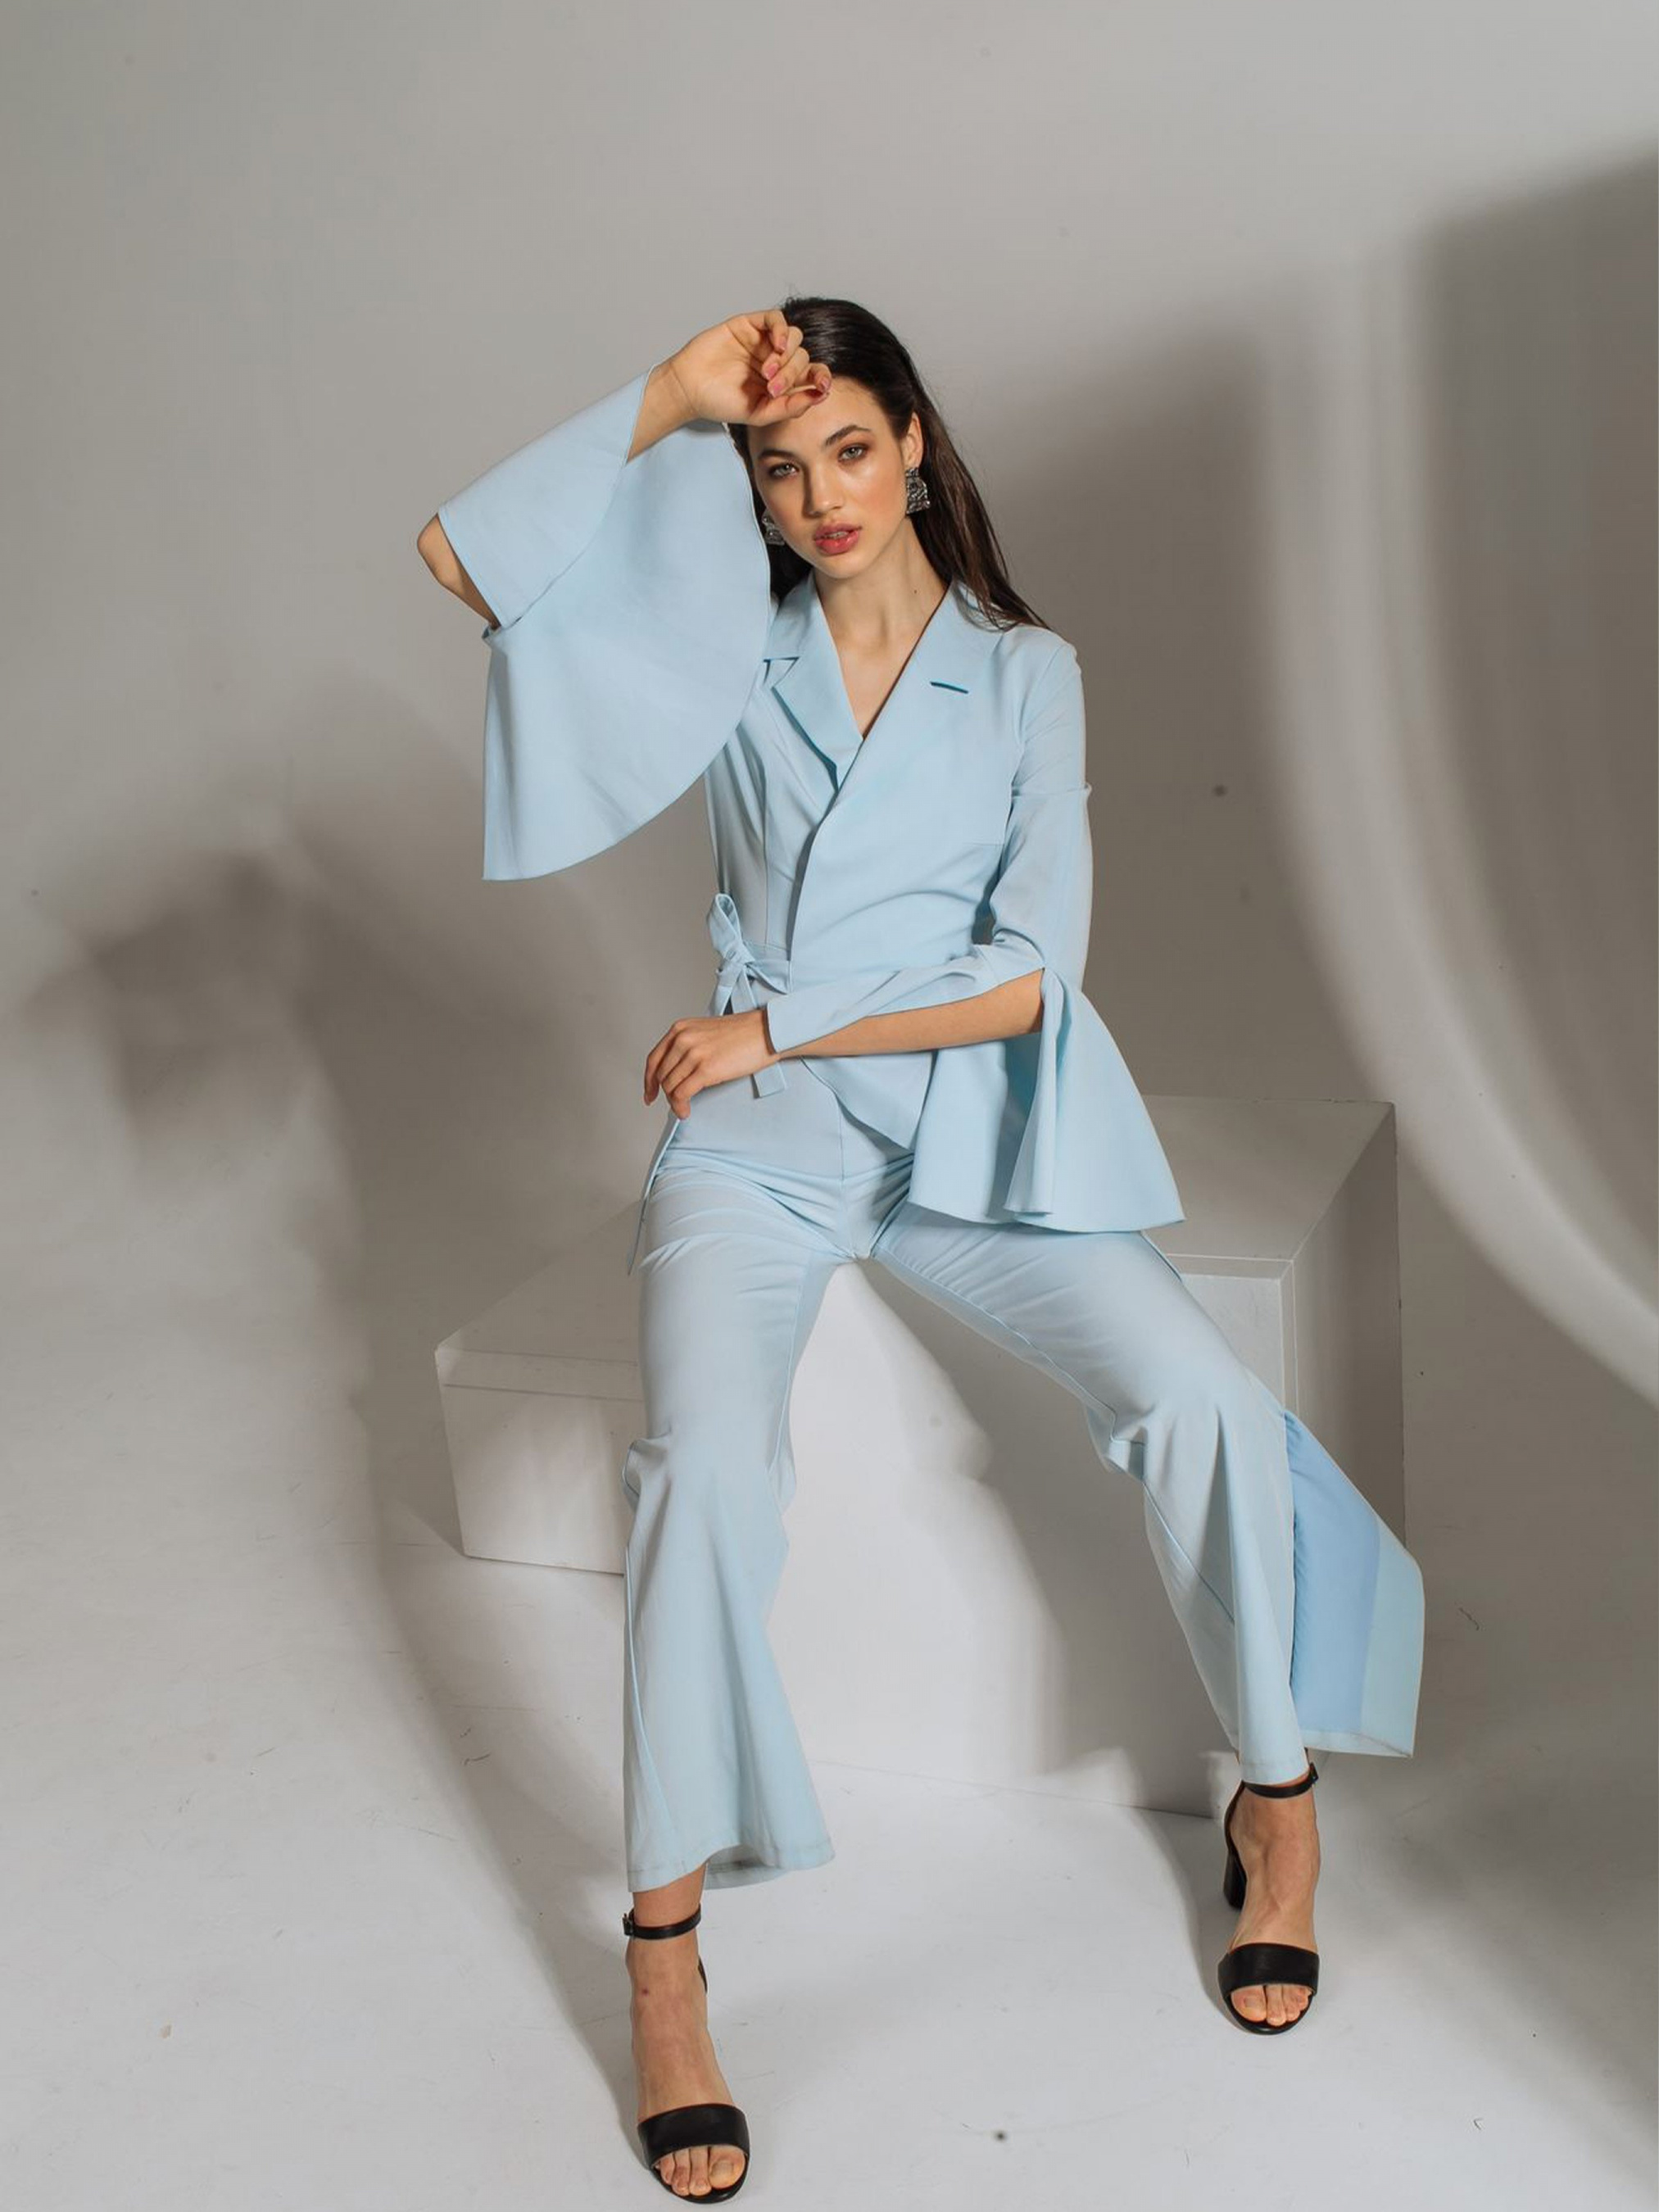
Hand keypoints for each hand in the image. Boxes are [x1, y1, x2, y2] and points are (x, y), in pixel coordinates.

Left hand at [644, 1007, 778, 1117]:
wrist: (766, 1032)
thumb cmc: (742, 1034)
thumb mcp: (705, 1032)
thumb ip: (687, 1046)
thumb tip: (676, 1071)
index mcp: (680, 1029)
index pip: (654, 1059)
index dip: (648, 1080)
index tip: (650, 1093)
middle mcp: (683, 1039)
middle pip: (661, 1075)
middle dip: (665, 1093)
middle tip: (675, 1103)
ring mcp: (694, 1054)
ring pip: (670, 1086)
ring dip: (674, 1102)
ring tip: (683, 1108)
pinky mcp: (706, 1069)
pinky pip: (682, 1094)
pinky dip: (680, 1107)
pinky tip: (686, 1111)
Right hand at [665, 309, 832, 431]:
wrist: (690, 388)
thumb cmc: (721, 403)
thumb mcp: (760, 413)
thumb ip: (791, 406)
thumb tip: (822, 395)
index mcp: (782, 381)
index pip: (812, 373)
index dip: (821, 377)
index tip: (822, 387)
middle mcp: (776, 359)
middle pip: (801, 358)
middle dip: (791, 374)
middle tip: (772, 387)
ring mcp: (763, 341)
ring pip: (794, 338)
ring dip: (786, 356)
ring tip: (766, 372)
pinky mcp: (749, 325)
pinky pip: (776, 319)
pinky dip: (782, 330)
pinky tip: (776, 345)